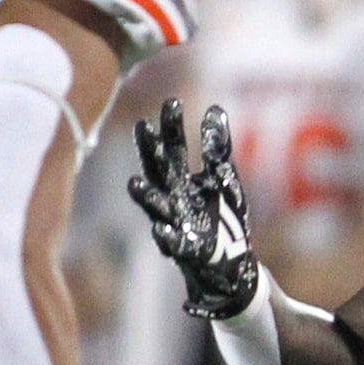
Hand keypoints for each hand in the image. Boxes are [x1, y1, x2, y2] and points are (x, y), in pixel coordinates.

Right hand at [127, 98, 259, 319]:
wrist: (229, 263)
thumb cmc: (222, 218)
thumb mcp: (223, 180)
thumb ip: (217, 150)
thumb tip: (215, 110)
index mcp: (181, 180)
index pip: (173, 147)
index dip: (172, 126)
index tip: (172, 101)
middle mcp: (172, 198)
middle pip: (159, 171)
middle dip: (151, 152)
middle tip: (144, 127)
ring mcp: (175, 223)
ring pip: (156, 207)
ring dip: (146, 196)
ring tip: (134, 184)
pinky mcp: (185, 250)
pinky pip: (173, 244)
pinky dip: (166, 238)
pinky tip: (161, 230)